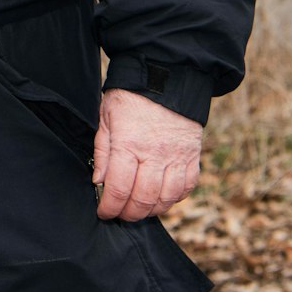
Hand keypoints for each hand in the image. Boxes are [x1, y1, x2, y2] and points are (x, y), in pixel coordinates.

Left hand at [92, 88, 202, 221]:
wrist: (167, 77)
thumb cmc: (131, 96)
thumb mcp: (106, 117)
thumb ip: (103, 151)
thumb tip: (99, 181)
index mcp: (129, 143)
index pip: (119, 187)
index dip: (110, 206)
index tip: (103, 212)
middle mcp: (155, 154)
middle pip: (144, 198)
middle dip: (129, 213)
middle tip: (120, 214)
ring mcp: (177, 157)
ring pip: (167, 198)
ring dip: (152, 210)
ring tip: (139, 209)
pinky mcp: (192, 156)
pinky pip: (187, 187)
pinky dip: (174, 198)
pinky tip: (162, 198)